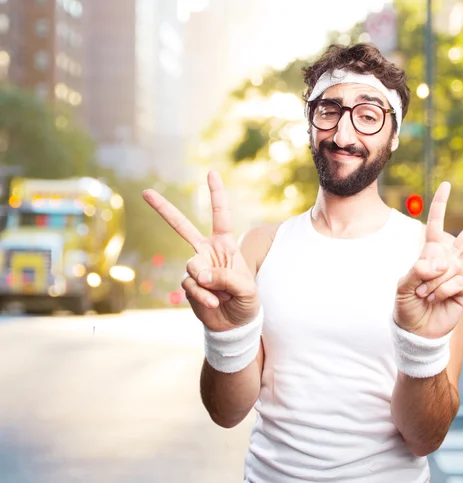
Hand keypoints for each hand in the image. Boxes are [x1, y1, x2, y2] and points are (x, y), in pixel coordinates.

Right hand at [142, 171, 258, 331]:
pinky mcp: (188, 284)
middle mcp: (207, 252)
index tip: (211, 172)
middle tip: (145, 192)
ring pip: (192, 267)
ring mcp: (196, 268)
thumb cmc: (246, 301)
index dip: (216, 194)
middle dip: (164, 209)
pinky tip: (213, 303)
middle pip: (182, 227)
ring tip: (220, 296)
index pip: (220, 215)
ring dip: (207, 284)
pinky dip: (202, 296)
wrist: (234, 324)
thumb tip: (198, 274)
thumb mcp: (246, 288)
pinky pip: (190, 285)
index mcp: (225, 244)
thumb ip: (226, 278)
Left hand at [394, 182, 462, 338]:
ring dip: (432, 282)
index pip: (435, 225)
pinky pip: (455, 281)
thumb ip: (417, 271)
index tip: (445, 185)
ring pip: (449, 266)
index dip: (439, 206)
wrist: (416, 329)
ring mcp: (457, 273)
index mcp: (429, 253)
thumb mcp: (403, 286)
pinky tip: (436, 299)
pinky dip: (441, 291)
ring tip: (424, 294)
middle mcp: (447, 259)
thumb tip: (440, 263)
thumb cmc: (406, 305)